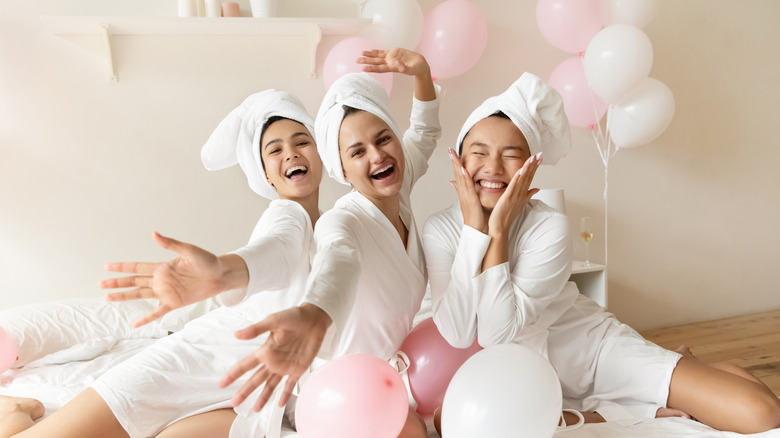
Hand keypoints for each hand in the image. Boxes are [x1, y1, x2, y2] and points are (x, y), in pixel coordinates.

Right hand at [101, 232, 243, 326]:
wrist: (222, 275)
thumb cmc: (208, 261)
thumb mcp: (189, 251)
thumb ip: (171, 244)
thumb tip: (154, 234)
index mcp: (163, 267)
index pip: (137, 266)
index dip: (122, 267)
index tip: (107, 266)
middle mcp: (161, 280)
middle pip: (134, 282)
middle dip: (117, 283)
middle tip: (100, 284)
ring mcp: (167, 292)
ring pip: (140, 295)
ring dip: (125, 297)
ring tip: (108, 298)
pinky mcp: (175, 303)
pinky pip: (157, 312)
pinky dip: (147, 318)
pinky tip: (135, 324)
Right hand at [219, 303, 330, 411]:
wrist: (315, 318)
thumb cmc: (293, 316)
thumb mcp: (274, 321)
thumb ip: (256, 329)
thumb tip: (236, 334)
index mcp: (265, 350)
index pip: (245, 365)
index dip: (233, 374)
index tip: (222, 384)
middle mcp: (273, 361)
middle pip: (255, 379)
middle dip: (244, 391)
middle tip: (233, 403)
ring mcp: (285, 366)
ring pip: (270, 385)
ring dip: (263, 397)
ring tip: (255, 410)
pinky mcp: (298, 369)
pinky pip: (290, 385)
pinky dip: (285, 395)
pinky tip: (279, 404)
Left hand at [357, 48, 430, 78]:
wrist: (420, 65)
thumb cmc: (417, 68)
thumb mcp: (412, 69)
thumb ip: (404, 67)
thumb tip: (397, 64)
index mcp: (393, 67)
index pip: (379, 68)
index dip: (371, 68)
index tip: (363, 68)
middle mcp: (390, 63)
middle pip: (376, 62)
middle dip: (366, 61)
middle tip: (356, 60)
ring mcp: (391, 58)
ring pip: (378, 56)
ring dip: (369, 56)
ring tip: (360, 54)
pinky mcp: (394, 53)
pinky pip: (383, 52)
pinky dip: (376, 51)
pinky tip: (370, 51)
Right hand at [448, 148, 485, 232]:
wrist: (476, 231)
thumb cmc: (477, 219)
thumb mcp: (471, 203)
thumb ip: (467, 193)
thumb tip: (459, 186)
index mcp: (464, 193)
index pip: (458, 176)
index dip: (455, 165)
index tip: (453, 154)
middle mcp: (463, 193)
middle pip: (457, 174)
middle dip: (453, 161)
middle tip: (450, 150)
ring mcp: (466, 196)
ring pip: (460, 178)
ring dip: (456, 165)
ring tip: (453, 154)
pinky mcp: (470, 200)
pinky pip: (467, 186)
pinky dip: (464, 177)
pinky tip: (462, 169)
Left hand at [487, 153, 541, 236]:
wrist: (500, 227)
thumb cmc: (507, 216)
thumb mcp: (520, 204)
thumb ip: (528, 195)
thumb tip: (536, 189)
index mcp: (523, 195)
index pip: (530, 178)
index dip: (535, 168)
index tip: (539, 158)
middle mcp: (521, 194)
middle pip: (529, 177)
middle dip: (535, 165)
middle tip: (540, 154)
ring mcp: (515, 196)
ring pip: (524, 179)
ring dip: (529, 167)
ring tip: (534, 157)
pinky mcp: (508, 197)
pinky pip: (514, 185)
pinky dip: (519, 176)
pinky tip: (522, 168)